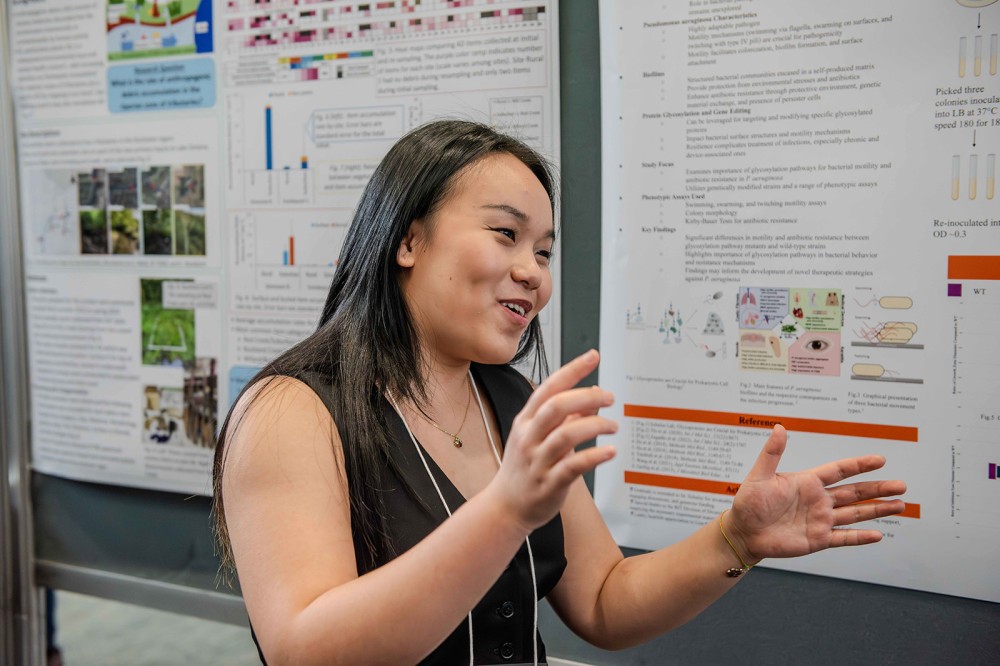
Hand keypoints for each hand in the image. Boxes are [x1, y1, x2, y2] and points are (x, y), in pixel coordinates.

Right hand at [489, 349, 617, 531]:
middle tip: (609, 397)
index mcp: (526, 421)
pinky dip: (594, 456)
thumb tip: (594, 394)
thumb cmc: (525, 468)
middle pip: (556, 407)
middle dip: (586, 396)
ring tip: (613, 425)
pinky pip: (572, 466)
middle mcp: (529, 437)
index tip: (593, 356)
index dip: (572, 370)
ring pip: (566, 435)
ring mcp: (537, 461)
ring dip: (594, 425)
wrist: (505, 506)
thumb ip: (567, 416)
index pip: (549, 388)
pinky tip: (610, 451)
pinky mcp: (549, 484)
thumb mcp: (539, 436)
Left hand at [726, 425, 906, 562]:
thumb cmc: (749, 503)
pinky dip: (860, 537)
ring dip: (877, 510)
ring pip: (855, 514)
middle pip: (854, 492)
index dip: (859, 465)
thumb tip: (779, 427)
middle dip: (878, 488)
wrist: (743, 532)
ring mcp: (820, 520)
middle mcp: (818, 500)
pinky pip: (843, 538)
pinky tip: (878, 534)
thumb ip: (771, 453)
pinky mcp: (818, 540)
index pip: (839, 471)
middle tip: (902, 485)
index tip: (880, 459)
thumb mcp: (759, 476)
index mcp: (807, 482)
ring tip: (900, 505)